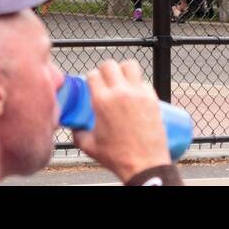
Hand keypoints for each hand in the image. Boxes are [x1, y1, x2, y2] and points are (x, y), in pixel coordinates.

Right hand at [71, 60, 170, 182]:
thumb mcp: (89, 146)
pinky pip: (145, 81)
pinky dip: (138, 84)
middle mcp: (120, 93)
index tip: (91, 83)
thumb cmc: (117, 157)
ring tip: (121, 80)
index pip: (93, 75)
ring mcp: (139, 93)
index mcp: (102, 102)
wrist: (144, 163)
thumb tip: (75, 126)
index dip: (90, 77)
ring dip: (124, 70)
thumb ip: (78, 133)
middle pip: (110, 65)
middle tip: (105, 79)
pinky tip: (136, 94)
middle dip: (105, 70)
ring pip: (130, 65)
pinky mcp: (153, 98)